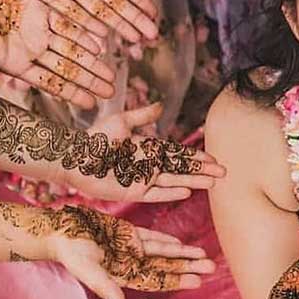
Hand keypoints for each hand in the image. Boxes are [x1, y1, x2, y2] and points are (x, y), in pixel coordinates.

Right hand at [0, 0, 114, 113]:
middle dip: (90, 80)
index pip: (51, 82)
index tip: (92, 105)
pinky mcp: (40, 7)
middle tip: (112, 93)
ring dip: (93, 61)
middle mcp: (30, 48)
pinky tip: (102, 43)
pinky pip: (68, 22)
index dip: (72, 93)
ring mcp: (37, 28)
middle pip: (68, 68)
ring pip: (72, 47)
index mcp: (15, 62)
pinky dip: (84, 32)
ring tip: (112, 74)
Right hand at [44, 204, 213, 298]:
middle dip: (188, 267)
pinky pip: (151, 238)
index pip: (157, 280)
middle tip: (211, 267)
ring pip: (163, 252)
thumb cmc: (70, 250)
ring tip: (203, 254)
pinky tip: (180, 244)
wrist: (59, 230)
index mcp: (123, 274)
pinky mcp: (126, 232)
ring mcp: (130, 248)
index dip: (176, 281)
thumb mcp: (87, 268)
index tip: (197, 281)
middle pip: (165, 267)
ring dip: (183, 253)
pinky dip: (166, 240)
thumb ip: (105, 287)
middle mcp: (131, 263)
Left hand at [64, 103, 226, 202]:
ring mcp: (142, 180)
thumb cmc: (95, 138)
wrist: (75, 157)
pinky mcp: (133, 192)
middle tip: (224, 172)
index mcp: (148, 149)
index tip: (214, 158)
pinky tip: (188, 192)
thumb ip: (143, 116)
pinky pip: (157, 193)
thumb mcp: (122, 121)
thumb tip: (161, 105)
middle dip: (203, 170)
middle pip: (182, 169)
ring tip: (214, 183)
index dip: (196, 157)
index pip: (179, 154)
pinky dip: (172, 193)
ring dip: (195, 181)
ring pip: (175, 181)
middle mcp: (149, 166)